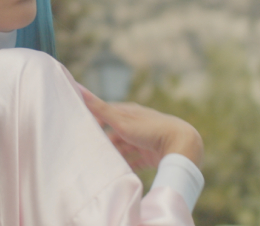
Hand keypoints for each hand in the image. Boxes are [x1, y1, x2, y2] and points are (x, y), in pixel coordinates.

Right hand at [78, 84, 202, 169]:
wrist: (181, 147)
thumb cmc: (150, 130)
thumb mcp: (121, 120)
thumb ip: (99, 108)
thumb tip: (78, 88)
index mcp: (131, 113)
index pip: (108, 114)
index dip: (96, 121)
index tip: (84, 129)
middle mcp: (138, 125)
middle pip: (116, 133)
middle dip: (105, 141)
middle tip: (91, 150)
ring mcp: (146, 141)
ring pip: (125, 148)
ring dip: (116, 154)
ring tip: (103, 163)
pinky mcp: (153, 155)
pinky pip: (137, 161)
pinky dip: (128, 165)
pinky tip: (120, 171)